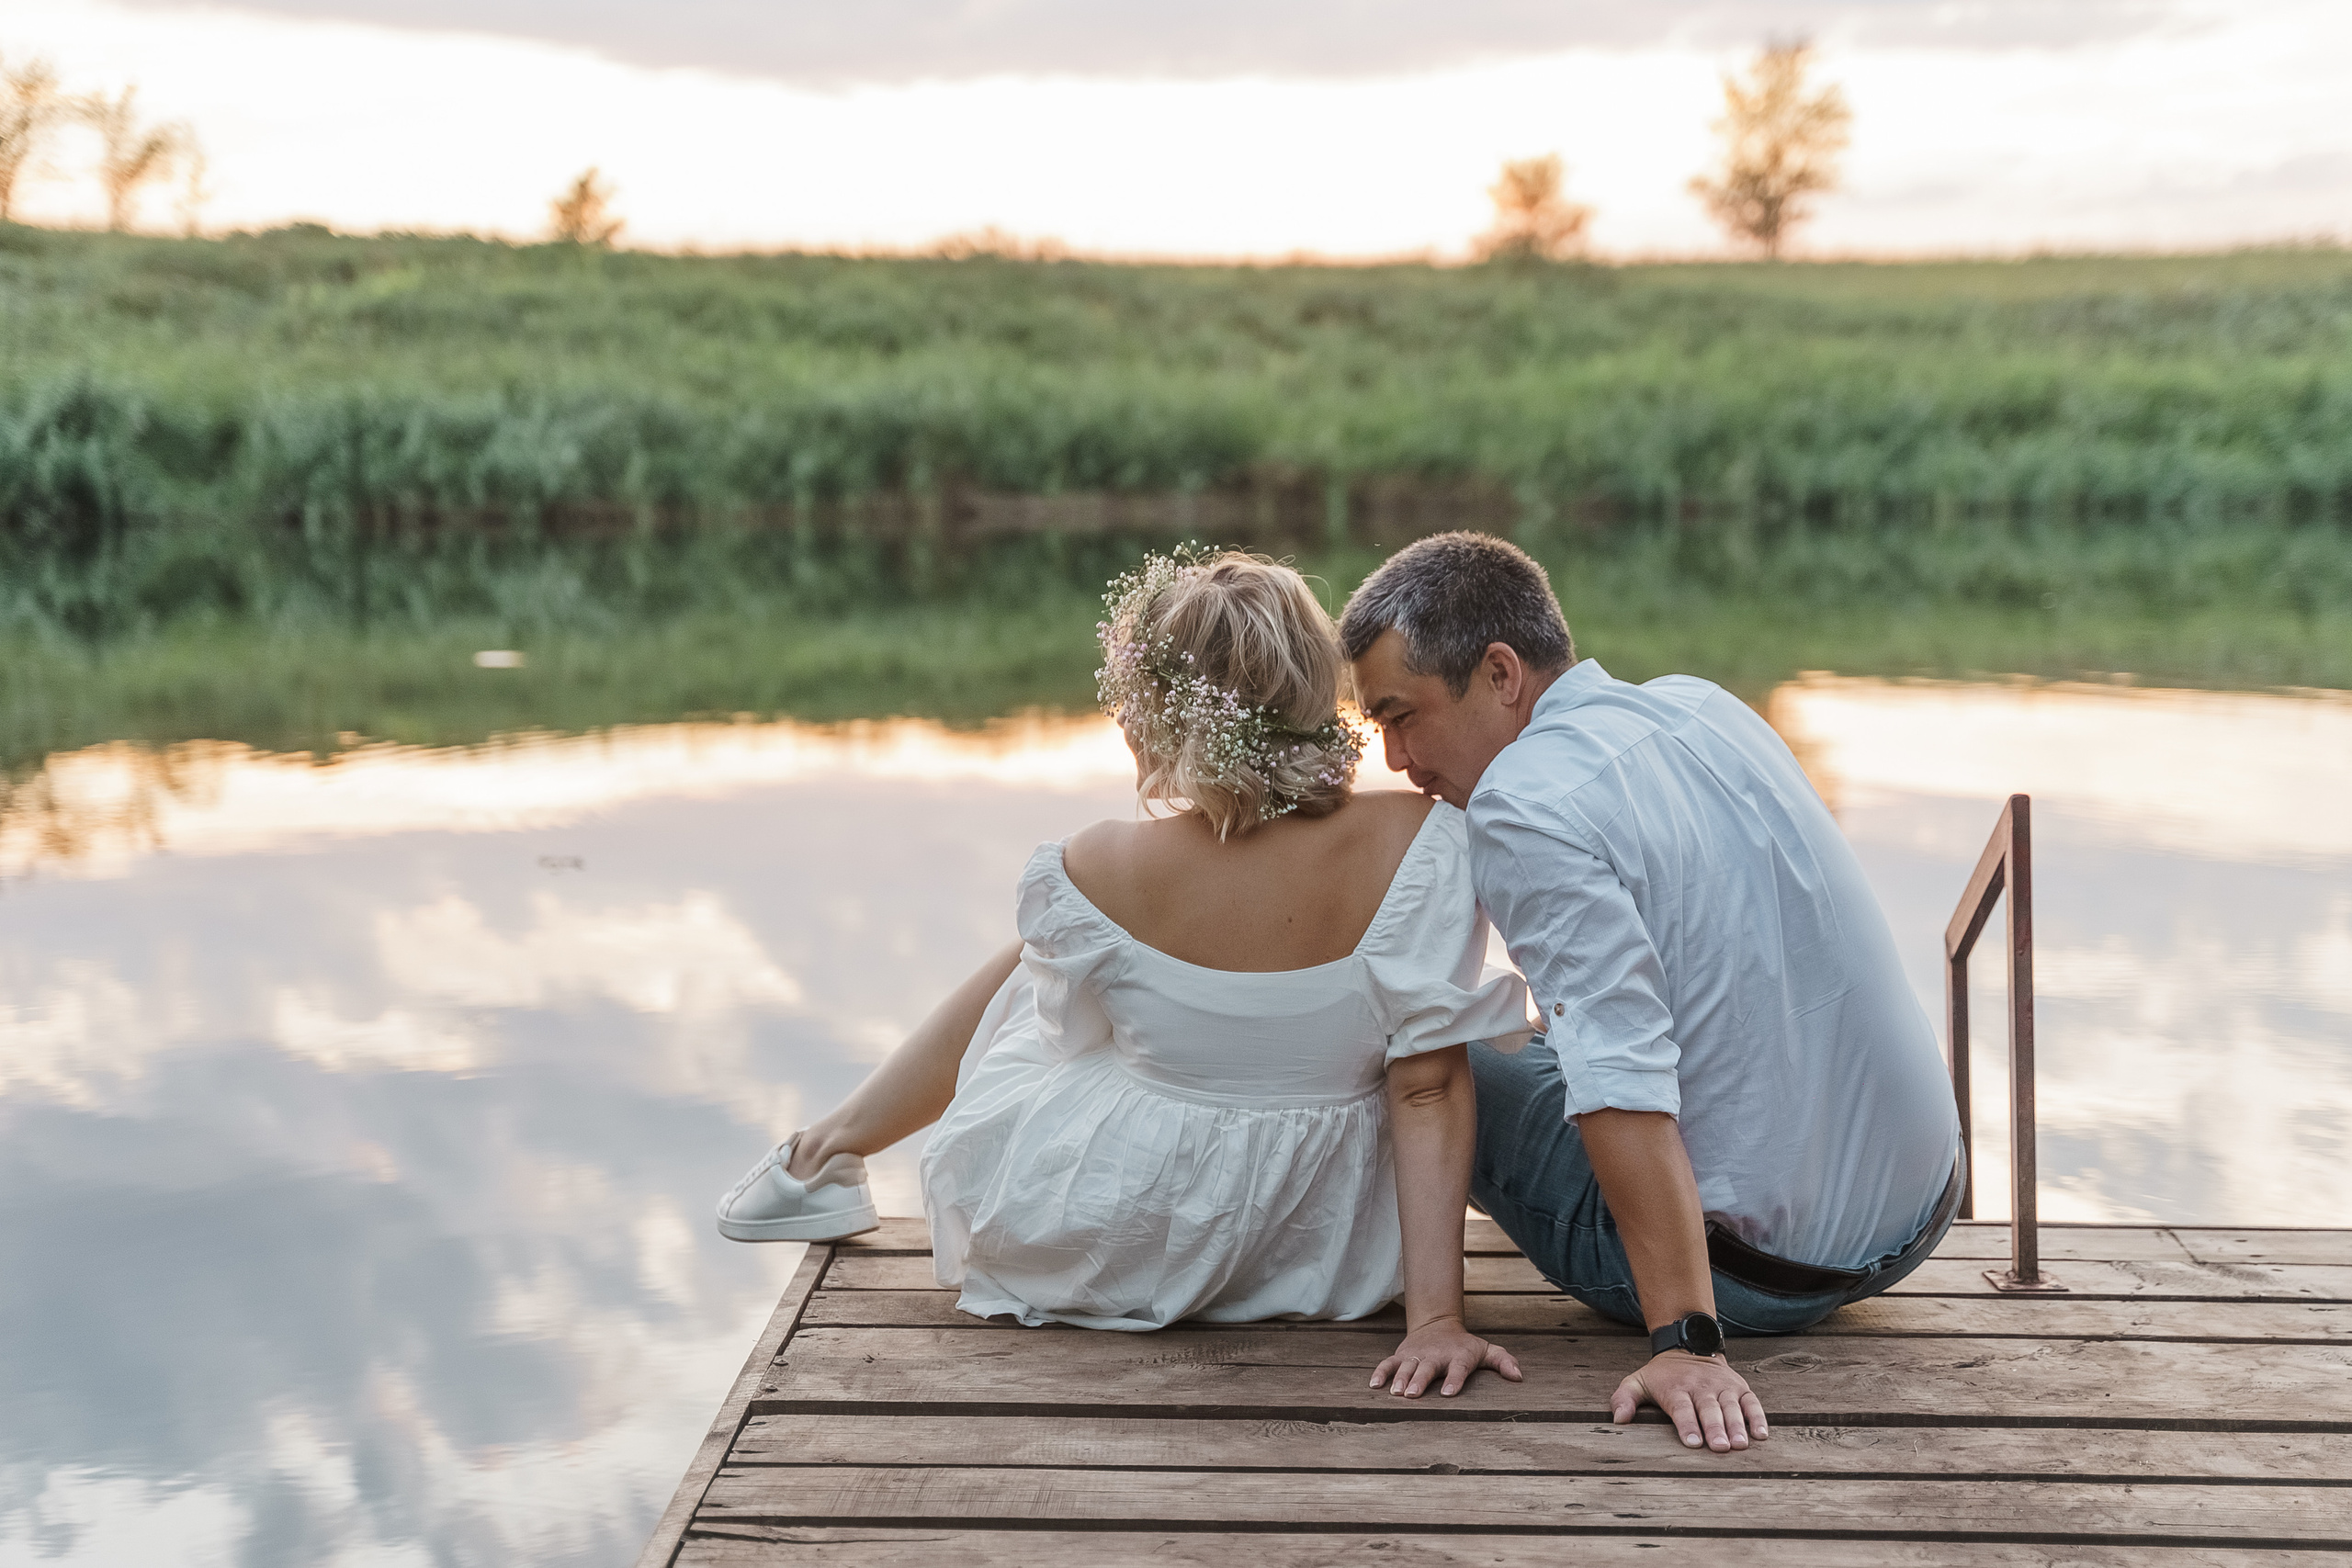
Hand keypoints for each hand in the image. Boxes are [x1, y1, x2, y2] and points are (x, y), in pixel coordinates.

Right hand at [1371, 1315, 1523, 1397]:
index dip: (1454, 1380)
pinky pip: (1388, 1363)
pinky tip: (1374, 1386)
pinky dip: (1380, 1372)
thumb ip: (1503, 1361)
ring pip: (1406, 1366)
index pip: (1458, 1369)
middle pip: (1427, 1368)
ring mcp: (1416, 1355)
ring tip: (1394, 1393)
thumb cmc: (1464, 1346)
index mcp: (1458, 1356)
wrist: (1437, 1325)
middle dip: (1419, 1380)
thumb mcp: (1486, 1350)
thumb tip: (1519, 1377)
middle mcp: (1436, 1355)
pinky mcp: (1402, 1355)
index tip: (1448, 1394)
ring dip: (1399, 1379)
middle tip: (1412, 1394)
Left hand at [1612, 1350, 1768, 1450]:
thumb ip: (1624, 1398)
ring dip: (1737, 1426)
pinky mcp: (1740, 1387)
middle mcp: (1701, 1386)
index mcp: (1676, 1388)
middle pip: (1708, 1409)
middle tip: (1720, 1448)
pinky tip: (1762, 1434)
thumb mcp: (1638, 1381)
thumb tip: (1618, 1419)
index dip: (1687, 1425)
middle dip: (1714, 1428)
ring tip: (1740, 1445)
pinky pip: (1751, 1402)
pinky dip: (1758, 1417)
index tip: (1693, 1443)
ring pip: (1731, 1407)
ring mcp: (1723, 1386)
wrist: (1689, 1346)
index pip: (1681, 1408)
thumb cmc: (1662, 1375)